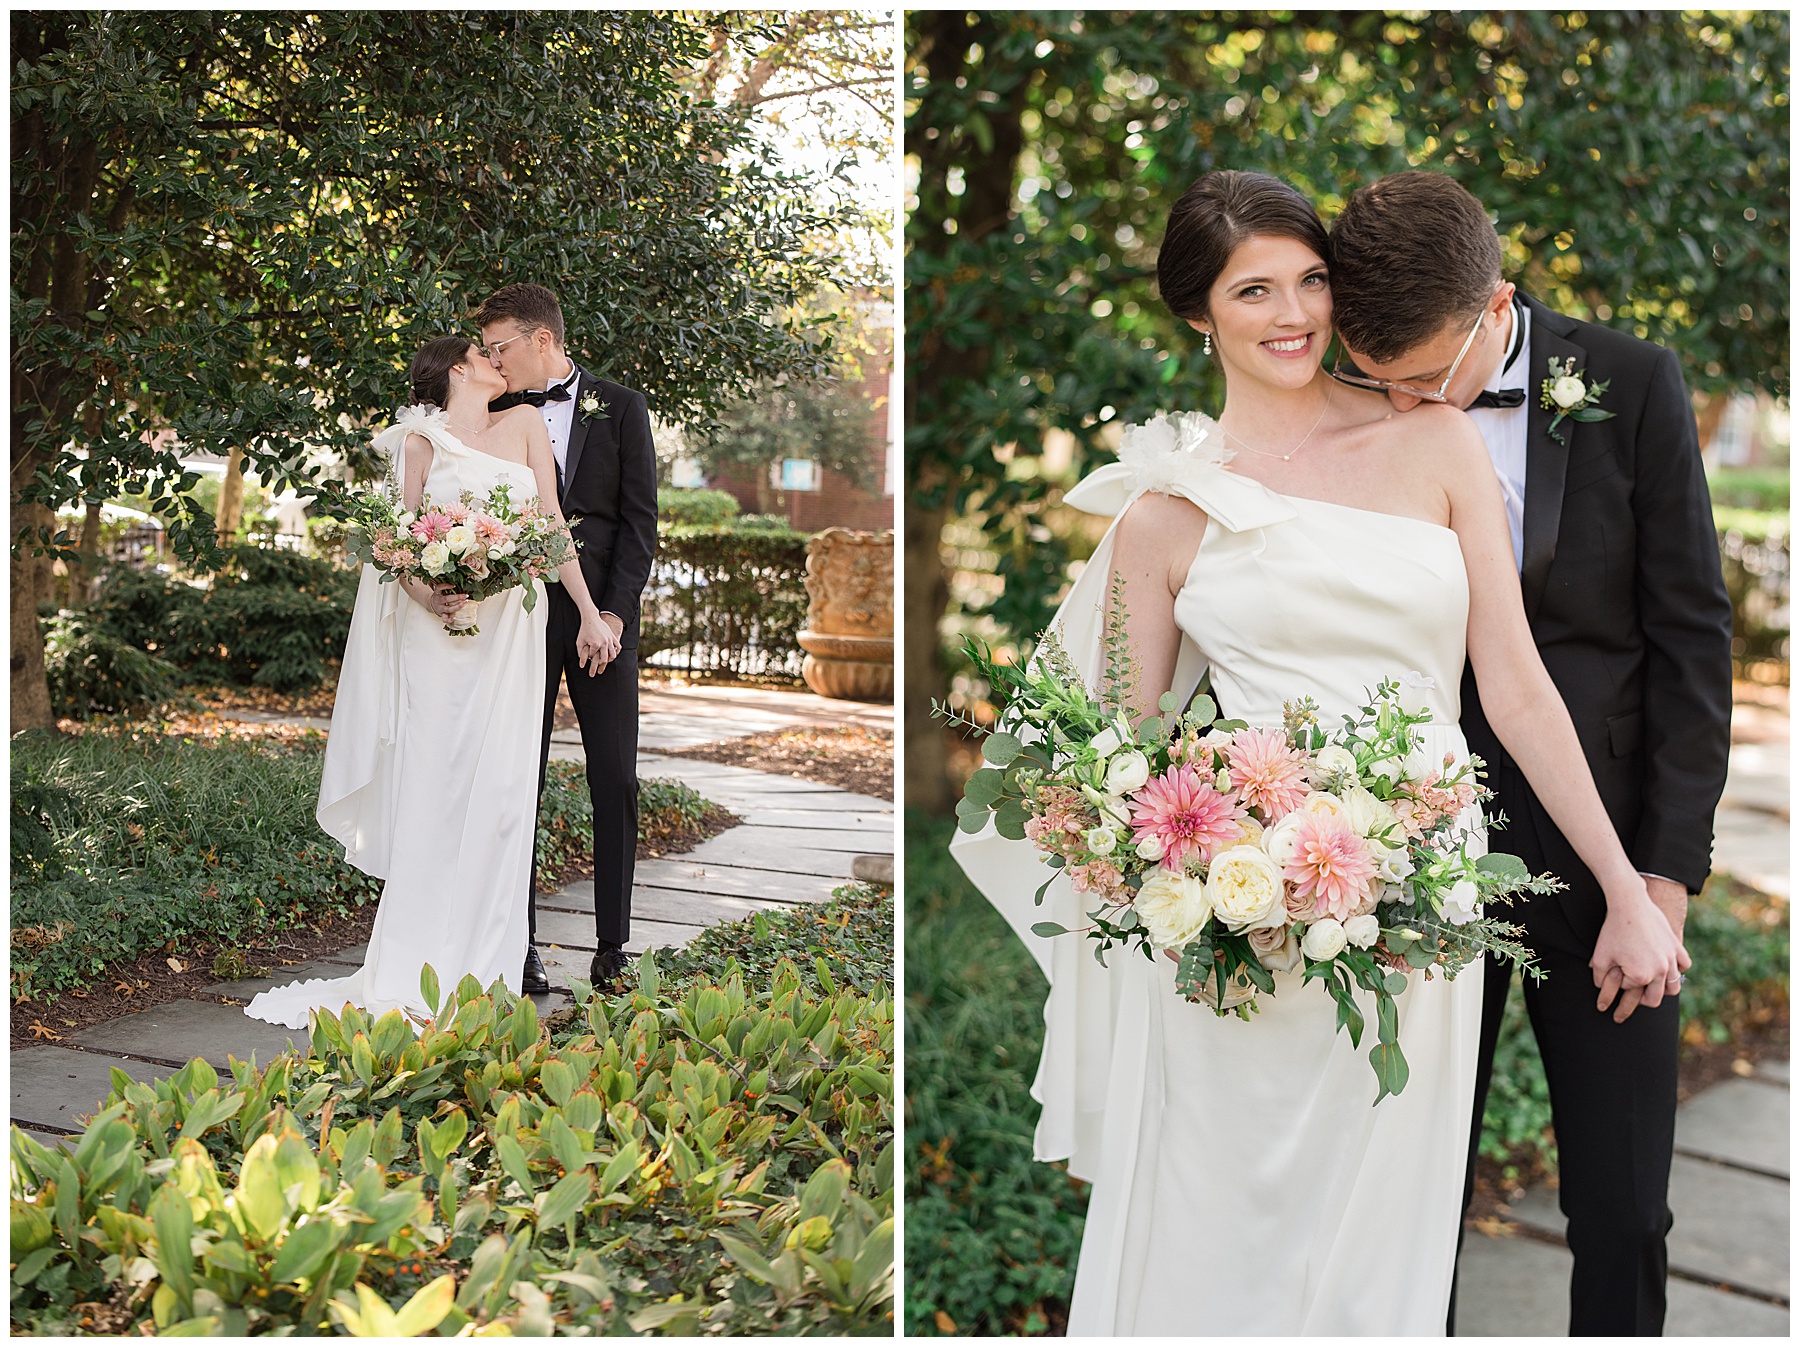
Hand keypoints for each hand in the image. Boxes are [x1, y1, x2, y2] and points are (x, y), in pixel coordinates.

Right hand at [410, 579, 467, 620]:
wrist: (431, 605)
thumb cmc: (440, 596)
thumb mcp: (440, 590)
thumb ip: (446, 586)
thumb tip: (457, 579)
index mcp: (437, 593)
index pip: (439, 588)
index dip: (445, 586)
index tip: (453, 585)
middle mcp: (438, 601)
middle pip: (447, 599)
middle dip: (457, 597)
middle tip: (466, 595)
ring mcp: (440, 608)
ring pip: (448, 609)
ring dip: (457, 606)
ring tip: (465, 603)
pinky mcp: (442, 615)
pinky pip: (445, 618)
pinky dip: (450, 619)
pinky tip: (455, 618)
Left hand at [575, 609, 620, 674]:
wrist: (591, 618)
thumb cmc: (584, 630)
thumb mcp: (579, 641)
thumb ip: (580, 653)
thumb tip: (582, 665)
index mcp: (595, 644)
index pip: (593, 657)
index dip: (589, 658)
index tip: (588, 656)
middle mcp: (604, 643)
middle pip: (604, 659)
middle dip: (600, 665)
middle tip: (598, 669)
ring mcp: (610, 640)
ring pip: (613, 655)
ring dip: (609, 660)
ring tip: (606, 662)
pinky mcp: (613, 637)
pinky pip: (618, 647)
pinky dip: (616, 652)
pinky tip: (612, 654)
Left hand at [1590, 876, 1689, 1023]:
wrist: (1629, 904)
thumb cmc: (1612, 930)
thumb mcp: (1600, 956)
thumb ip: (1600, 979)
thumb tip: (1602, 992)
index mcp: (1640, 976)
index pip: (1631, 992)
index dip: (1620, 986)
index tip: (1615, 984)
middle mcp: (1660, 971)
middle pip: (1655, 999)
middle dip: (1643, 1001)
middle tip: (1637, 1001)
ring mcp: (1671, 959)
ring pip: (1673, 987)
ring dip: (1663, 989)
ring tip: (1653, 988)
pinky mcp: (1677, 947)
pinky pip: (1684, 965)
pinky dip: (1677, 970)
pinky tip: (1667, 969)